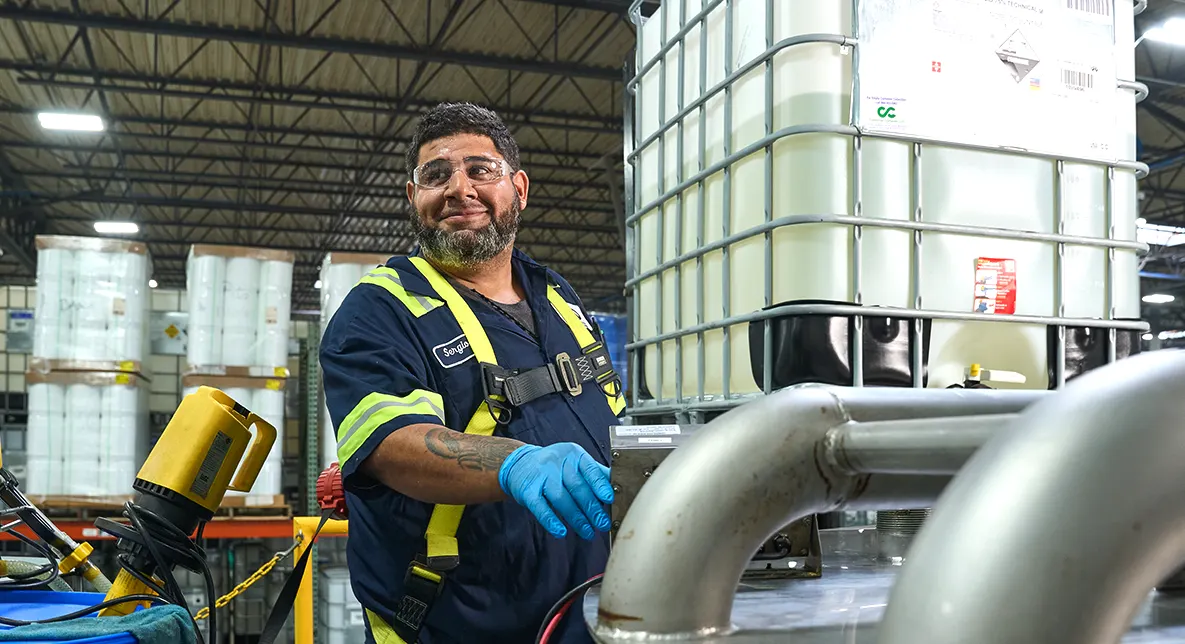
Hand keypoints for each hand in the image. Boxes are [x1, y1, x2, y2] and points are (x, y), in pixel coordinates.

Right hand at [498, 443, 614, 538]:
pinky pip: (540, 507)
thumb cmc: (554, 466)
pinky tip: (560, 532)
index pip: (590, 469)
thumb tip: (618, 488)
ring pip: (561, 499)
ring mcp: (541, 475)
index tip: (610, 499)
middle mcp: (557, 462)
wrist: (519, 463)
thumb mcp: (574, 463)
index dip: (600, 485)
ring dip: (576, 519)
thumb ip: (594, 474)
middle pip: (577, 487)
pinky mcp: (527, 490)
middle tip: (602, 524)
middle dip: (592, 508)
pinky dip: (551, 521)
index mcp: (573, 454)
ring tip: (587, 532)